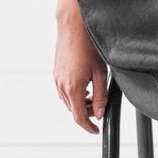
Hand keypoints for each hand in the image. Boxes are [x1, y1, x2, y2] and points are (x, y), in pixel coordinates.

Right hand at [54, 13, 107, 133]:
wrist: (74, 26)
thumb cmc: (90, 45)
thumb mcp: (101, 72)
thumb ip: (100, 95)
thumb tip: (99, 113)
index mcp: (73, 88)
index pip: (79, 117)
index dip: (88, 127)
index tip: (97, 131)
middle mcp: (61, 87)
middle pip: (73, 110)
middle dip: (86, 113)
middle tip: (100, 109)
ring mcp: (57, 79)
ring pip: (68, 101)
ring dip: (80, 103)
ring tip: (94, 96)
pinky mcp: (56, 73)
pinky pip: (64, 91)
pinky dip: (74, 94)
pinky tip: (85, 86)